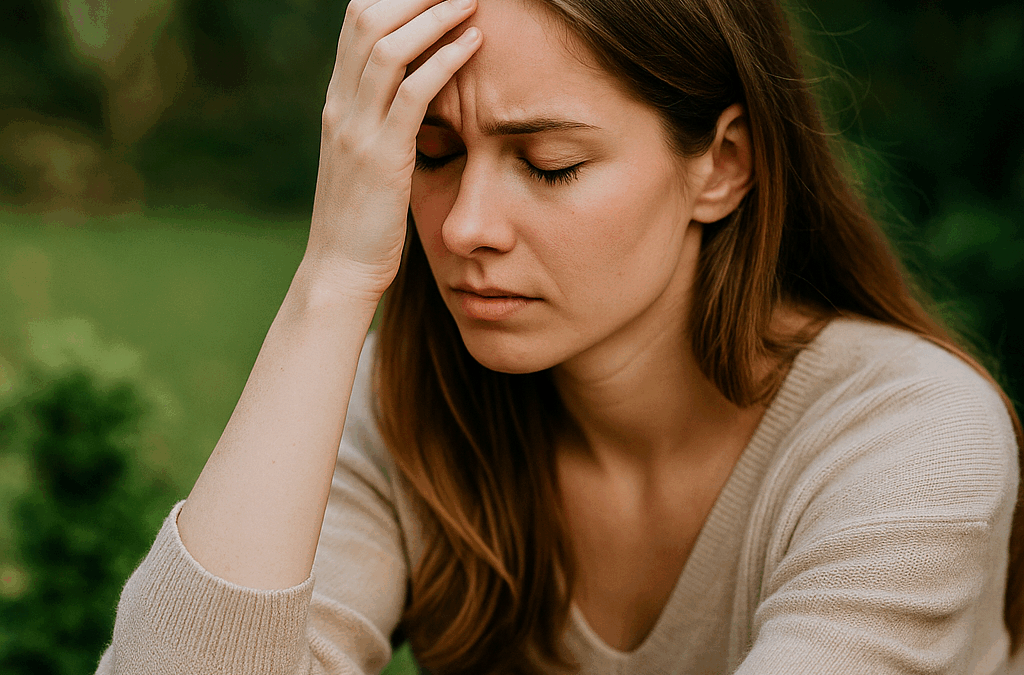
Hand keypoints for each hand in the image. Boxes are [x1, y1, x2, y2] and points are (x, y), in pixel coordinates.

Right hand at [304, 0, 480, 298]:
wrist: (340, 270)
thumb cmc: (364, 220)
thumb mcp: (366, 159)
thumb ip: (381, 122)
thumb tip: (414, 96)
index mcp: (337, 103)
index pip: (355, 25)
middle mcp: (340, 106)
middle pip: (367, 20)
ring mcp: (356, 130)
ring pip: (388, 48)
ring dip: (433, 16)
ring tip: (472, 1)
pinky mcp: (381, 157)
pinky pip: (413, 94)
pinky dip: (444, 61)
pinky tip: (473, 44)